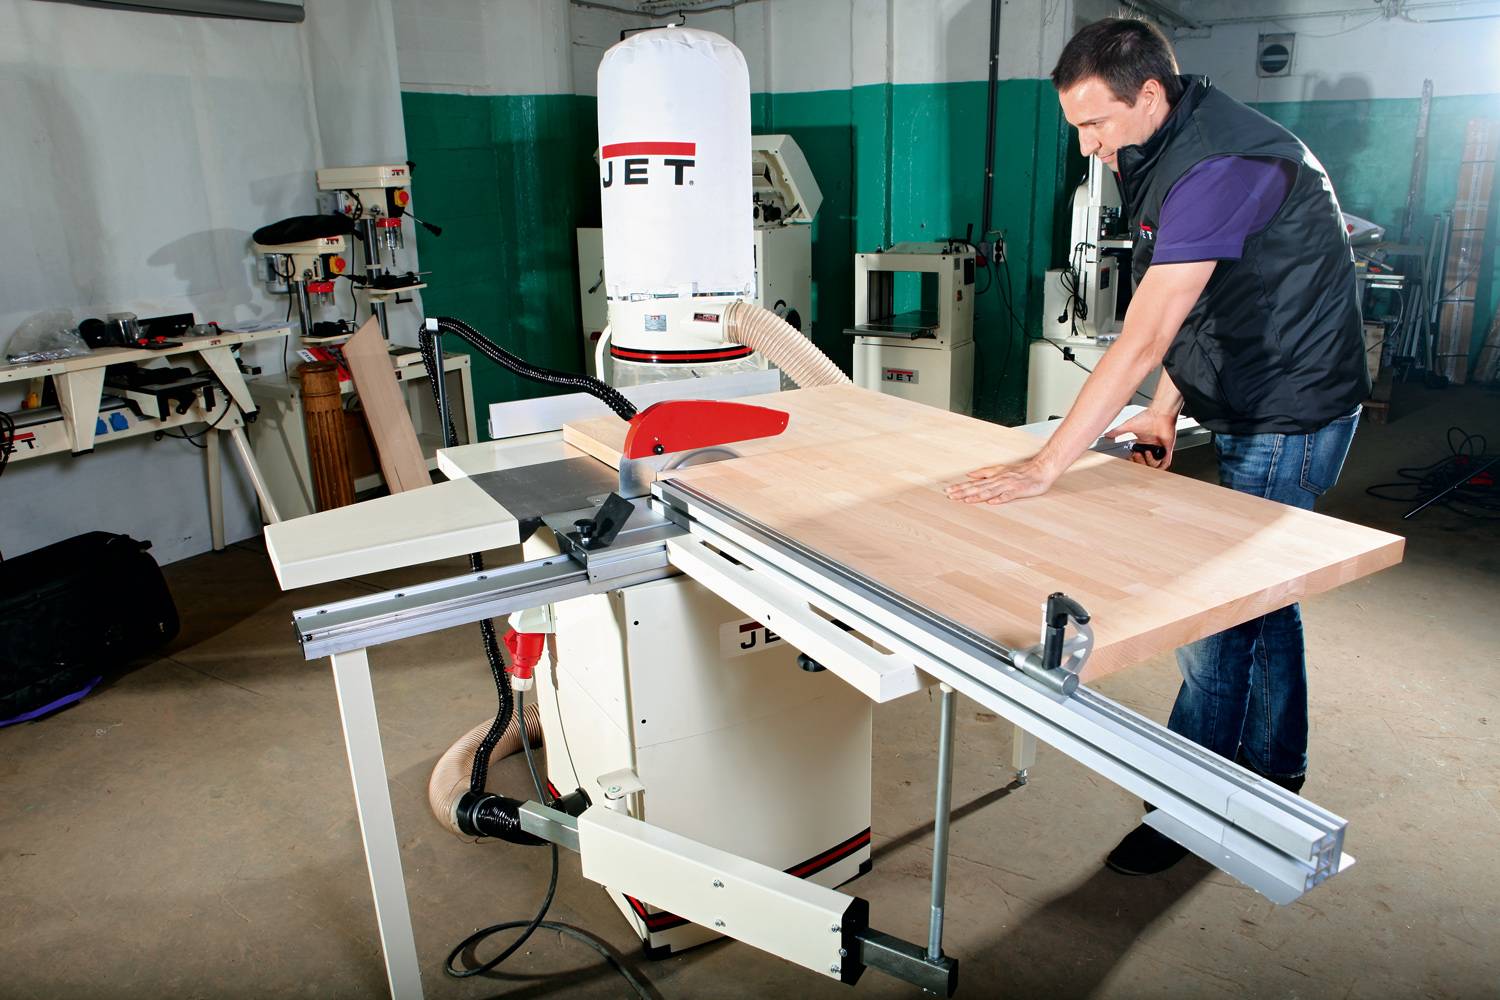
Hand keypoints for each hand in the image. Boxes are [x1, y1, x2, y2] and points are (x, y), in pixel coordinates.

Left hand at [944, 456, 1059, 504]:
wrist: (1041, 469)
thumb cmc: (1021, 471)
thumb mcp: (1001, 469)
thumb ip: (985, 472)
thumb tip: (969, 474)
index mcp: (994, 477)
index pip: (974, 483)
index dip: (961, 487)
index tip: (948, 491)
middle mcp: (999, 481)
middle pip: (978, 488)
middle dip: (964, 492)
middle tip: (950, 496)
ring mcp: (1008, 486)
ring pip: (990, 491)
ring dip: (977, 496)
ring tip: (965, 500)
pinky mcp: (1019, 491)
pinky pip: (1008, 495)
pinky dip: (1000, 499)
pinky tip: (992, 503)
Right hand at [1105, 409, 1177, 468]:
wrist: (1160, 413)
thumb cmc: (1148, 417)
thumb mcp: (1128, 426)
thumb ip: (1117, 431)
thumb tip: (1107, 434)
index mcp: (1143, 443)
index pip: (1138, 457)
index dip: (1133, 460)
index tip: (1129, 457)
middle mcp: (1151, 447)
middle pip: (1145, 463)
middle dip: (1139, 462)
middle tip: (1136, 455)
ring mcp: (1160, 448)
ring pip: (1154, 465)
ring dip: (1148, 462)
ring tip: (1145, 453)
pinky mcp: (1167, 449)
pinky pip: (1165, 462)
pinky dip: (1160, 464)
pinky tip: (1154, 459)